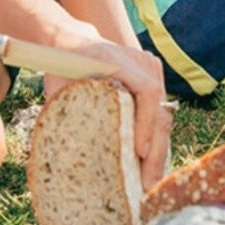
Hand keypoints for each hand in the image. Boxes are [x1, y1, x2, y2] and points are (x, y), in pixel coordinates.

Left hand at [46, 40, 171, 190]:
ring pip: (163, 115)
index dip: (146, 123)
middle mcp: (141, 63)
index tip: (140, 151)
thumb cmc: (62, 65)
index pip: (147, 91)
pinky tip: (151, 166)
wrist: (72, 40)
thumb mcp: (61, 84)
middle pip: (160, 109)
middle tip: (148, 183)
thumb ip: (70, 108)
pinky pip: (159, 114)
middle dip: (156, 150)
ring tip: (151, 181)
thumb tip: (71, 151)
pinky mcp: (153, 82)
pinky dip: (155, 141)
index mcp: (118, 60)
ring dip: (159, 150)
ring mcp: (151, 71)